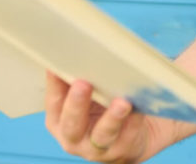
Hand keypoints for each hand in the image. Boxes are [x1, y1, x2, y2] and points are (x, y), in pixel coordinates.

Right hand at [44, 72, 176, 162]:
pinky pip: (129, 135)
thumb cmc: (104, 108)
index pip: (54, 102)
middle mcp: (73, 138)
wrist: (133, 135)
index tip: (56, 65)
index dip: (54, 84)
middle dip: (77, 104)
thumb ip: (82, 77)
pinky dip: (135, 121)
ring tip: (122, 102)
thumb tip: (82, 45)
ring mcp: (98, 148)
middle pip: (72, 123)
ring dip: (112, 117)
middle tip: (82, 83)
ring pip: (103, 134)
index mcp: (59, 121)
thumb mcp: (88, 95)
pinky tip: (141, 107)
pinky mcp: (122, 151)